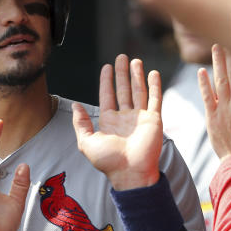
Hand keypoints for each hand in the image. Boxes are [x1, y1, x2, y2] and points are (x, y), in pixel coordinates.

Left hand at [72, 54, 162, 189]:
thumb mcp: (87, 142)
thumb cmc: (108, 161)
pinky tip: (152, 73)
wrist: (130, 173)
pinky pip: (155, 99)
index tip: (106, 67)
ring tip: (135, 60)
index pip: (107, 96)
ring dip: (137, 75)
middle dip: (122, 73)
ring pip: (138, 91)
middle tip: (121, 57)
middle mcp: (125, 117)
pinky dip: (154, 86)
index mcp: (109, 121)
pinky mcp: (154, 119)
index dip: (106, 81)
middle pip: (123, 90)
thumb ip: (81, 123)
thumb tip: (75, 105)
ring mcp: (140, 117)